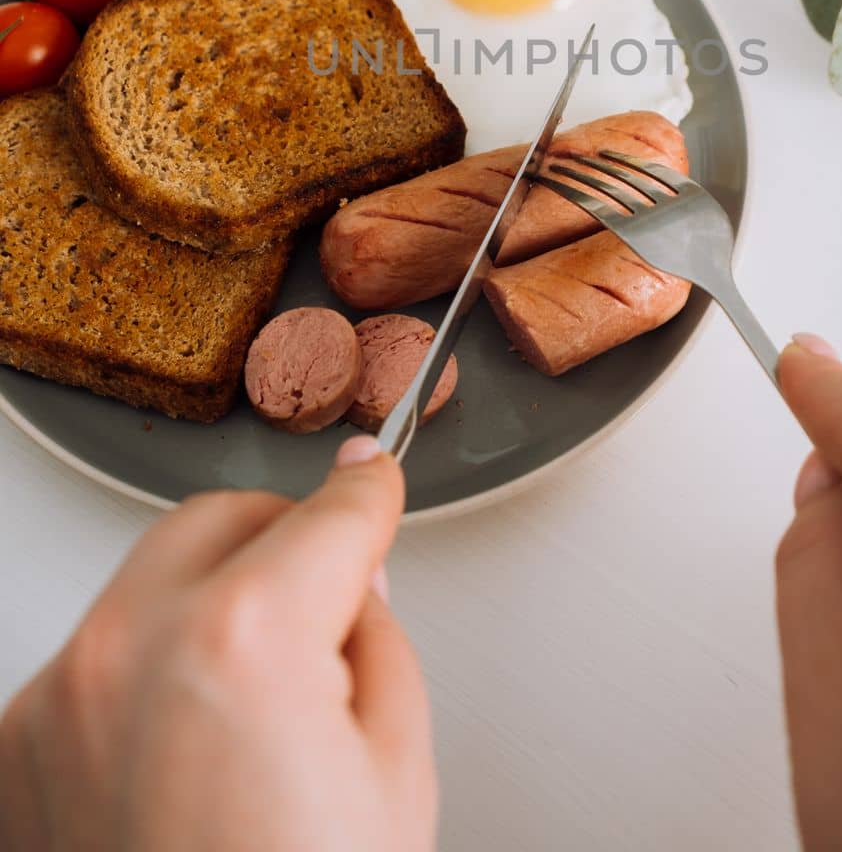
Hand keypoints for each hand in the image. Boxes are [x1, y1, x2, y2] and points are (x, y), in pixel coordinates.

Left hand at [0, 437, 435, 851]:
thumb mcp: (395, 770)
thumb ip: (373, 636)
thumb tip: (350, 576)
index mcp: (243, 641)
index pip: (330, 514)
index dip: (370, 495)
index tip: (372, 481)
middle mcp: (128, 651)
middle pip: (220, 518)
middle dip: (282, 538)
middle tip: (327, 594)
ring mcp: (56, 700)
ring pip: (152, 583)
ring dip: (210, 606)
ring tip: (255, 709)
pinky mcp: (17, 748)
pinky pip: (98, 660)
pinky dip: (148, 674)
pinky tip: (188, 753)